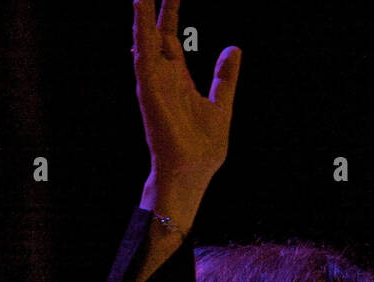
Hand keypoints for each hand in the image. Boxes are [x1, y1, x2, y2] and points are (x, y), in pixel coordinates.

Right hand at [133, 0, 240, 191]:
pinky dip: (140, 30)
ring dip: (141, 13)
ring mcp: (154, 82)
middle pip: (156, 33)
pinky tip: (139, 7)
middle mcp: (163, 78)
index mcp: (179, 80)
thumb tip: (233, 49)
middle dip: (153, 7)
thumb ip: (224, 78)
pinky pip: (143, 54)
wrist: (191, 173)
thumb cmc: (203, 148)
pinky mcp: (149, 89)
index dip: (171, 14)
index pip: (172, 40)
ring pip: (144, 38)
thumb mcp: (221, 105)